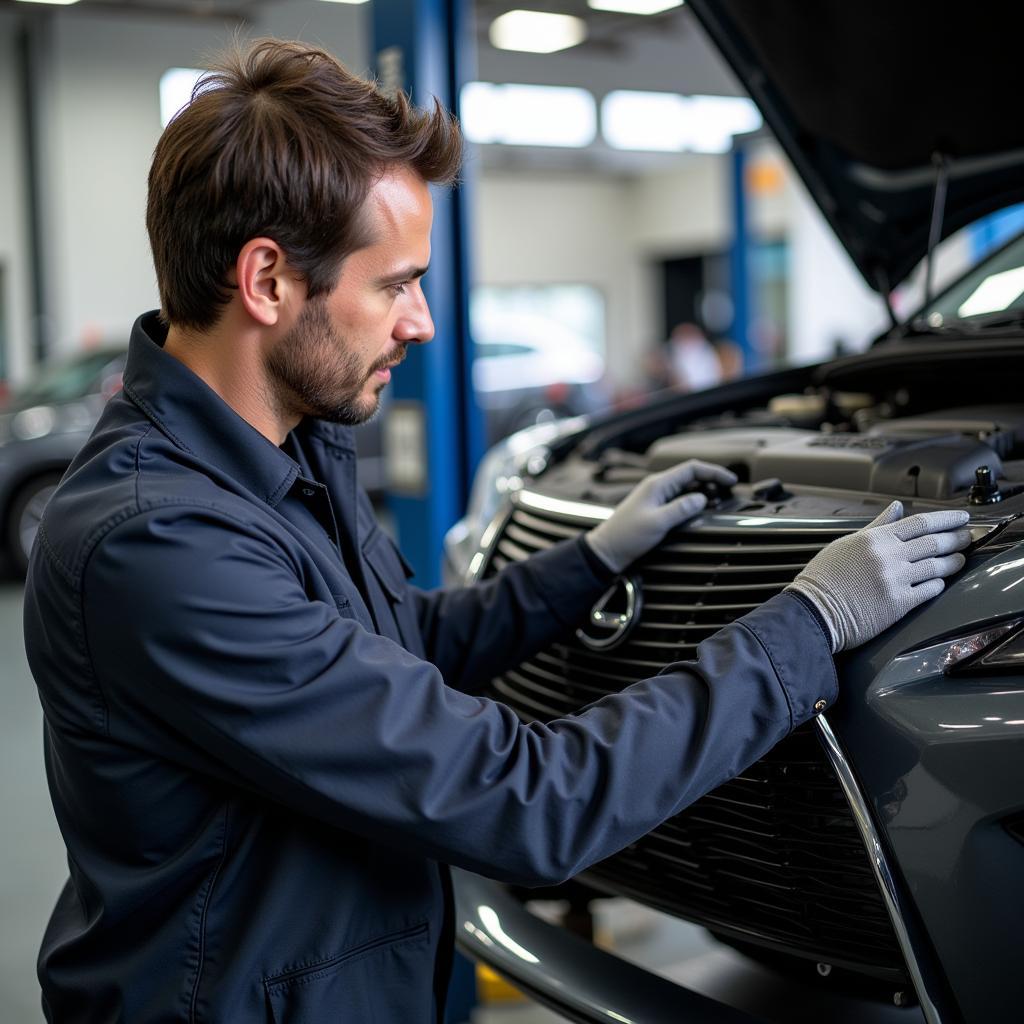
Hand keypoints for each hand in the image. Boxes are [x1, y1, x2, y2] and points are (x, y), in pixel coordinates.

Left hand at [585, 460, 737, 572]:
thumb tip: (702, 498)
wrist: (607, 550)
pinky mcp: (655, 509)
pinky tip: (700, 510)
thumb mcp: (658, 522)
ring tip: (719, 501)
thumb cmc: (626, 536)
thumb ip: (682, 508)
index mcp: (657, 484)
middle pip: (690, 476)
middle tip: (729, 491)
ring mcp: (656, 497)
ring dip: (703, 492)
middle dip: (712, 481)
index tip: (731, 481)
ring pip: (686, 488)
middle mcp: (657, 487)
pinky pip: (679, 500)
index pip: (691, 468)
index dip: (713, 472)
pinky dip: (693, 502)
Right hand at [786, 501, 970, 652]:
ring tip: (960, 558)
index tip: (961, 517)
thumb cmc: (824, 578)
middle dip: (956, 538)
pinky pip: (929, 590)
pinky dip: (939, 584)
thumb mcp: (847, 544)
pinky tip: (941, 581)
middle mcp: (888, 556)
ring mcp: (895, 579)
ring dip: (953, 561)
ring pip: (937, 566)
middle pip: (934, 542)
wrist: (814, 611)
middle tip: (967, 536)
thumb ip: (876, 525)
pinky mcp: (899, 603)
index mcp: (875, 538)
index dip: (946, 519)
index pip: (920, 522)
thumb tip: (896, 508)